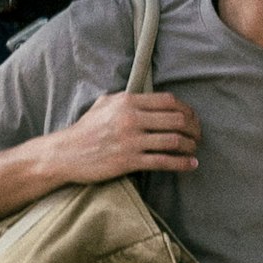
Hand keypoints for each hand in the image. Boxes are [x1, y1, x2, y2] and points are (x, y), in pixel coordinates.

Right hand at [49, 90, 199, 184]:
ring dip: (190, 146)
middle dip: (194, 128)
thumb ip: (125, 99)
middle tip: (198, 135)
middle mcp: (130, 119)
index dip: (187, 110)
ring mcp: (130, 141)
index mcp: (126, 102)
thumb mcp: (102, 105)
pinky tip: (191, 164)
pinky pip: (164, 161)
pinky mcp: (129, 161)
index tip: (192, 119)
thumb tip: (146, 98)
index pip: (169, 101)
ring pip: (174, 140)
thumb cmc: (84, 130)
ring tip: (194, 149)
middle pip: (177, 119)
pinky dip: (182, 163)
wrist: (64, 154)